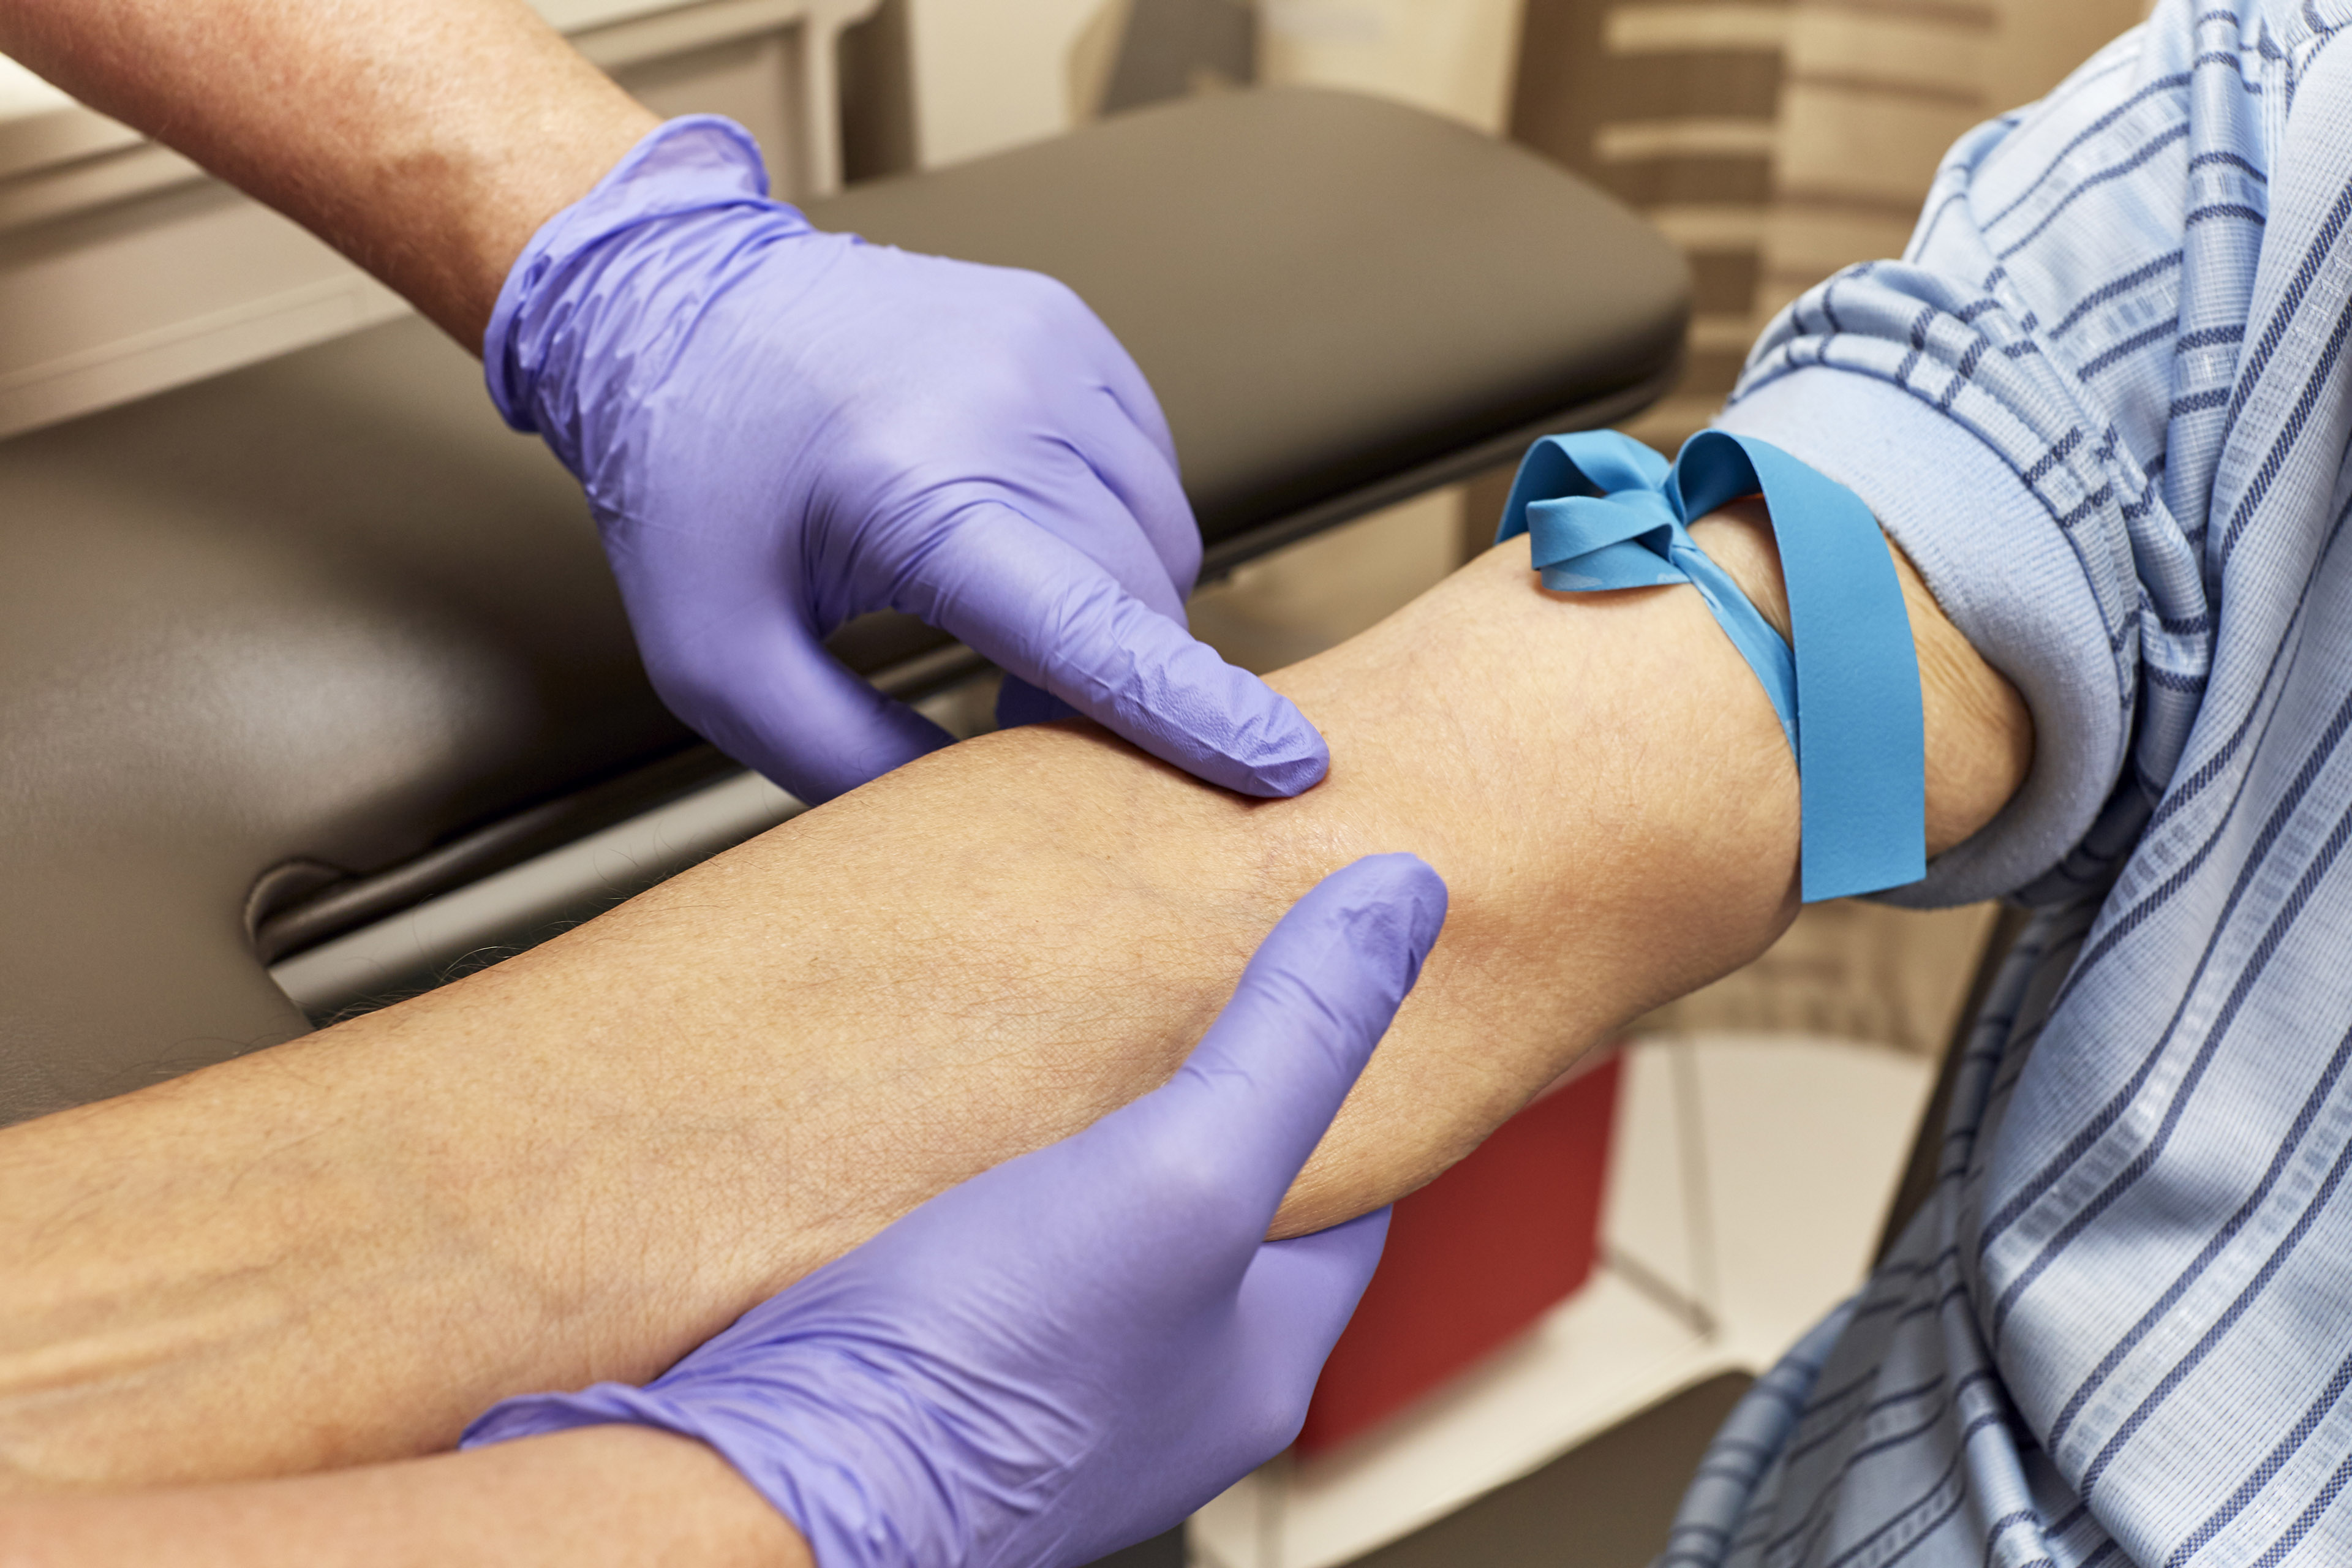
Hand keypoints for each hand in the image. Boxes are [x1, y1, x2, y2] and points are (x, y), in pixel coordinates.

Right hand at [463, 853, 1445, 1567]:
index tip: (1323, 975)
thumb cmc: (983, 1383)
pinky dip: (983, 1159)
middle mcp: (1158, 1383)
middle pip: (1220, 1197)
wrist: (764, 1486)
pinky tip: (947, 1097)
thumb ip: (1292, 1045)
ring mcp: (1042, 1377)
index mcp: (1256, 1362)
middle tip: (1181, 969)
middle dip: (1203, 1088)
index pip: (1351, 1191)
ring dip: (1082, 1120)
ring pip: (1096, 1210)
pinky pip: (986, 1231)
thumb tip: (1398, 906)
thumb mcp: (1184, 1176)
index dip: (1344, 1073)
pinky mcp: (929, 1354)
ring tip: (1065, 1012)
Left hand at [486, 116, 1329, 804]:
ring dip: (1117, 606)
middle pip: (1137, 593)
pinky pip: (1144, 469)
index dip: (1190, 710)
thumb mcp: (721, 665)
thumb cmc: (690, 494)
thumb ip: (848, 762)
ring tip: (1006, 618)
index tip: (1289, 769)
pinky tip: (1026, 530)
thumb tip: (985, 817)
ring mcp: (1049, 346)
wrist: (671, 301)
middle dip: (1109, 682)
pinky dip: (1111, 528)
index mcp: (912, 487)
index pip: (1089, 620)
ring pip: (1160, 533)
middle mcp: (1004, 397)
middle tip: (1012, 716)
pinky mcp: (1068, 325)